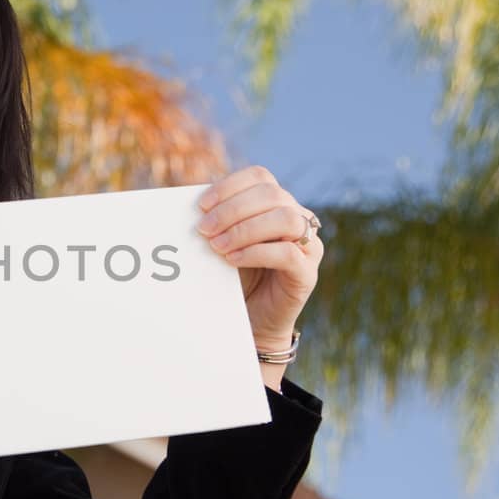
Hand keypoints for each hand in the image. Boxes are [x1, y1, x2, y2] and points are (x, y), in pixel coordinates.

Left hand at [196, 166, 322, 353]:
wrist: (252, 320)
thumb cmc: (235, 277)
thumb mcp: (222, 242)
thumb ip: (215, 221)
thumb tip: (190, 206)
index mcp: (277, 204)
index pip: (260, 177)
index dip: (230, 186)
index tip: (202, 206)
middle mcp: (298, 219)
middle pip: (272, 194)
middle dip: (232, 209)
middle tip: (204, 230)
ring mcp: (308, 245)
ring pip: (286, 218)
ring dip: (245, 229)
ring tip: (217, 246)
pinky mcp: (307, 273)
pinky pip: (288, 253)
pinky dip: (256, 252)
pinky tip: (232, 260)